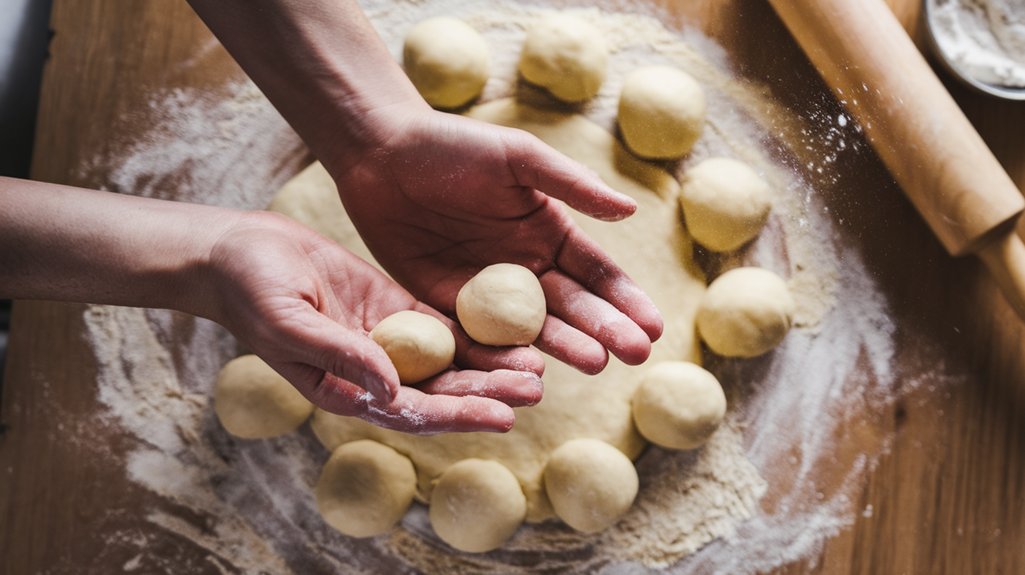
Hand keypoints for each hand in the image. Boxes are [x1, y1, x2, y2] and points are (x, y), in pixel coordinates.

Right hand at [202, 211, 543, 433]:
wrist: (239, 254)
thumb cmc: (252, 292)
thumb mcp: (291, 324)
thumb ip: (341, 356)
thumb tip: (392, 388)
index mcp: (348, 389)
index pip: (413, 411)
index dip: (459, 415)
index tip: (504, 418)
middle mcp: (374, 373)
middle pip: (442, 390)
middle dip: (488, 392)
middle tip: (536, 389)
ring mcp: (387, 340)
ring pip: (449, 360)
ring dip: (490, 365)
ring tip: (537, 365)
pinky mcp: (393, 307)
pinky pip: (441, 323)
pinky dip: (473, 329)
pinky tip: (510, 326)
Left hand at [331, 108, 663, 374]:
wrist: (379, 154)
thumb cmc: (452, 144)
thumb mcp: (517, 158)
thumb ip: (571, 185)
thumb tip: (630, 210)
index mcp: (549, 233)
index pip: (597, 274)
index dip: (626, 299)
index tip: (654, 326)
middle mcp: (525, 269)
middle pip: (573, 307)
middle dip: (606, 331)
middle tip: (635, 355)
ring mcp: (486, 293)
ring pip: (532, 329)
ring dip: (565, 347)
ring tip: (594, 363)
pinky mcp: (444, 306)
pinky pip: (478, 336)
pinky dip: (502, 355)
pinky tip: (529, 369)